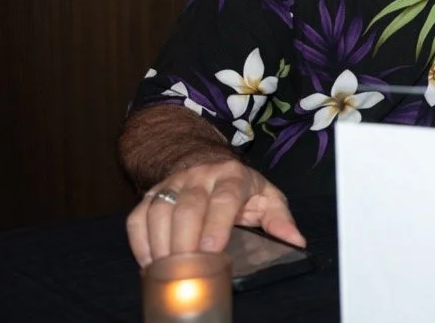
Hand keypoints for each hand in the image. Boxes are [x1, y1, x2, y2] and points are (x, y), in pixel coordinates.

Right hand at [126, 158, 305, 266]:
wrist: (209, 163)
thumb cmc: (241, 187)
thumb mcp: (266, 197)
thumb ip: (280, 219)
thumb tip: (295, 241)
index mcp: (232, 176)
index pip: (224, 198)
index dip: (217, 223)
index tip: (213, 249)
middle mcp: (200, 176)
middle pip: (188, 206)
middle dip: (187, 239)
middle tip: (190, 267)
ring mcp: (173, 184)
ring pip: (160, 210)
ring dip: (162, 242)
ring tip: (169, 270)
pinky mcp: (152, 194)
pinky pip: (139, 217)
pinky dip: (140, 241)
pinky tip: (151, 263)